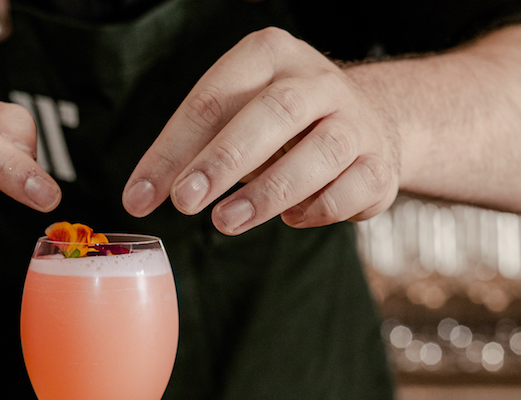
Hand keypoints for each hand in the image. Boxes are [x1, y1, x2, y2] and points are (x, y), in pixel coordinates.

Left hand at [122, 28, 400, 234]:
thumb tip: (140, 196)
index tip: (140, 197)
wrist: (367, 124)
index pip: (214, 98)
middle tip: (185, 202)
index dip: (172, 149)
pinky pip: (348, 190)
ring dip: (268, 192)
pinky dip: (316, 210)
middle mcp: (318, 81)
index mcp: (270, 56)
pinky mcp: (380, 165)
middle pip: (274, 112)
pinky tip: (291, 218)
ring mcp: (356, 122)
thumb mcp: (232, 119)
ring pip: (319, 153)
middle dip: (225, 159)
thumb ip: (188, 151)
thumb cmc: (280, 126)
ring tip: (226, 222)